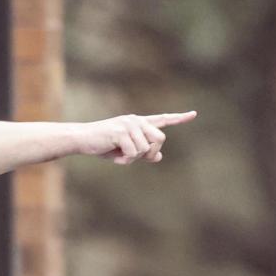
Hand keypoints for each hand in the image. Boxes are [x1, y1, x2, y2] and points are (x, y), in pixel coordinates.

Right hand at [80, 111, 195, 164]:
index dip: (179, 118)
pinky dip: (125, 160)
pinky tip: (115, 156)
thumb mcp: (125, 151)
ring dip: (132, 159)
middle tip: (135, 158)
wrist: (82, 139)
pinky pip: (134, 153)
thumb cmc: (102, 145)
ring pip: (145, 149)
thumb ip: (142, 152)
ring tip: (119, 155)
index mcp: (138, 123)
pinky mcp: (121, 132)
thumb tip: (158, 156)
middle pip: (160, 139)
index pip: (162, 119)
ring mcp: (129, 125)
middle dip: (150, 153)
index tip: (193, 114)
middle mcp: (136, 120)